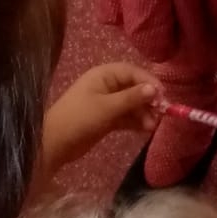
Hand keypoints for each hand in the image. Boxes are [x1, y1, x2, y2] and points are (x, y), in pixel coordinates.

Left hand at [40, 63, 160, 181]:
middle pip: (134, 89)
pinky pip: (126, 117)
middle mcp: (106, 86)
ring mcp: (106, 103)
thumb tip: (154, 89)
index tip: (163, 96)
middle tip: (160, 114)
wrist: (53, 144)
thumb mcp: (107, 108)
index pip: (133, 73)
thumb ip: (132, 98)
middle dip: (148, 101)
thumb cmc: (79, 119)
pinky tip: (145, 130)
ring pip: (131, 105)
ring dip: (143, 114)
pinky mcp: (106, 119)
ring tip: (152, 126)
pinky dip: (135, 122)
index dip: (149, 82)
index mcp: (104, 75)